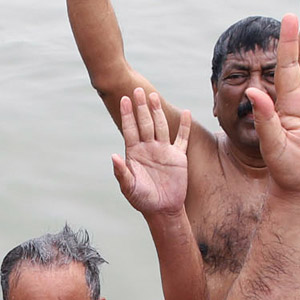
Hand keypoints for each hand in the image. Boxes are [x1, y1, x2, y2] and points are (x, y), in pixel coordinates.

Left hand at [112, 89, 189, 215]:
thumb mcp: (129, 188)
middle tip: (138, 90)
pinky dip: (184, 126)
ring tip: (154, 96)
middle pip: (145, 123)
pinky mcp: (178, 157)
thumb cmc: (142, 200)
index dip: (127, 115)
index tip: (124, 99)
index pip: (130, 129)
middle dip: (141, 107)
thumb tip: (113, 156)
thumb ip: (122, 172)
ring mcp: (163, 151)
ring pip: (160, 126)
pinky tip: (186, 113)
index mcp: (135, 153)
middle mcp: (148, 148)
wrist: (162, 209)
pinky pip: (182, 138)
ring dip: (157, 111)